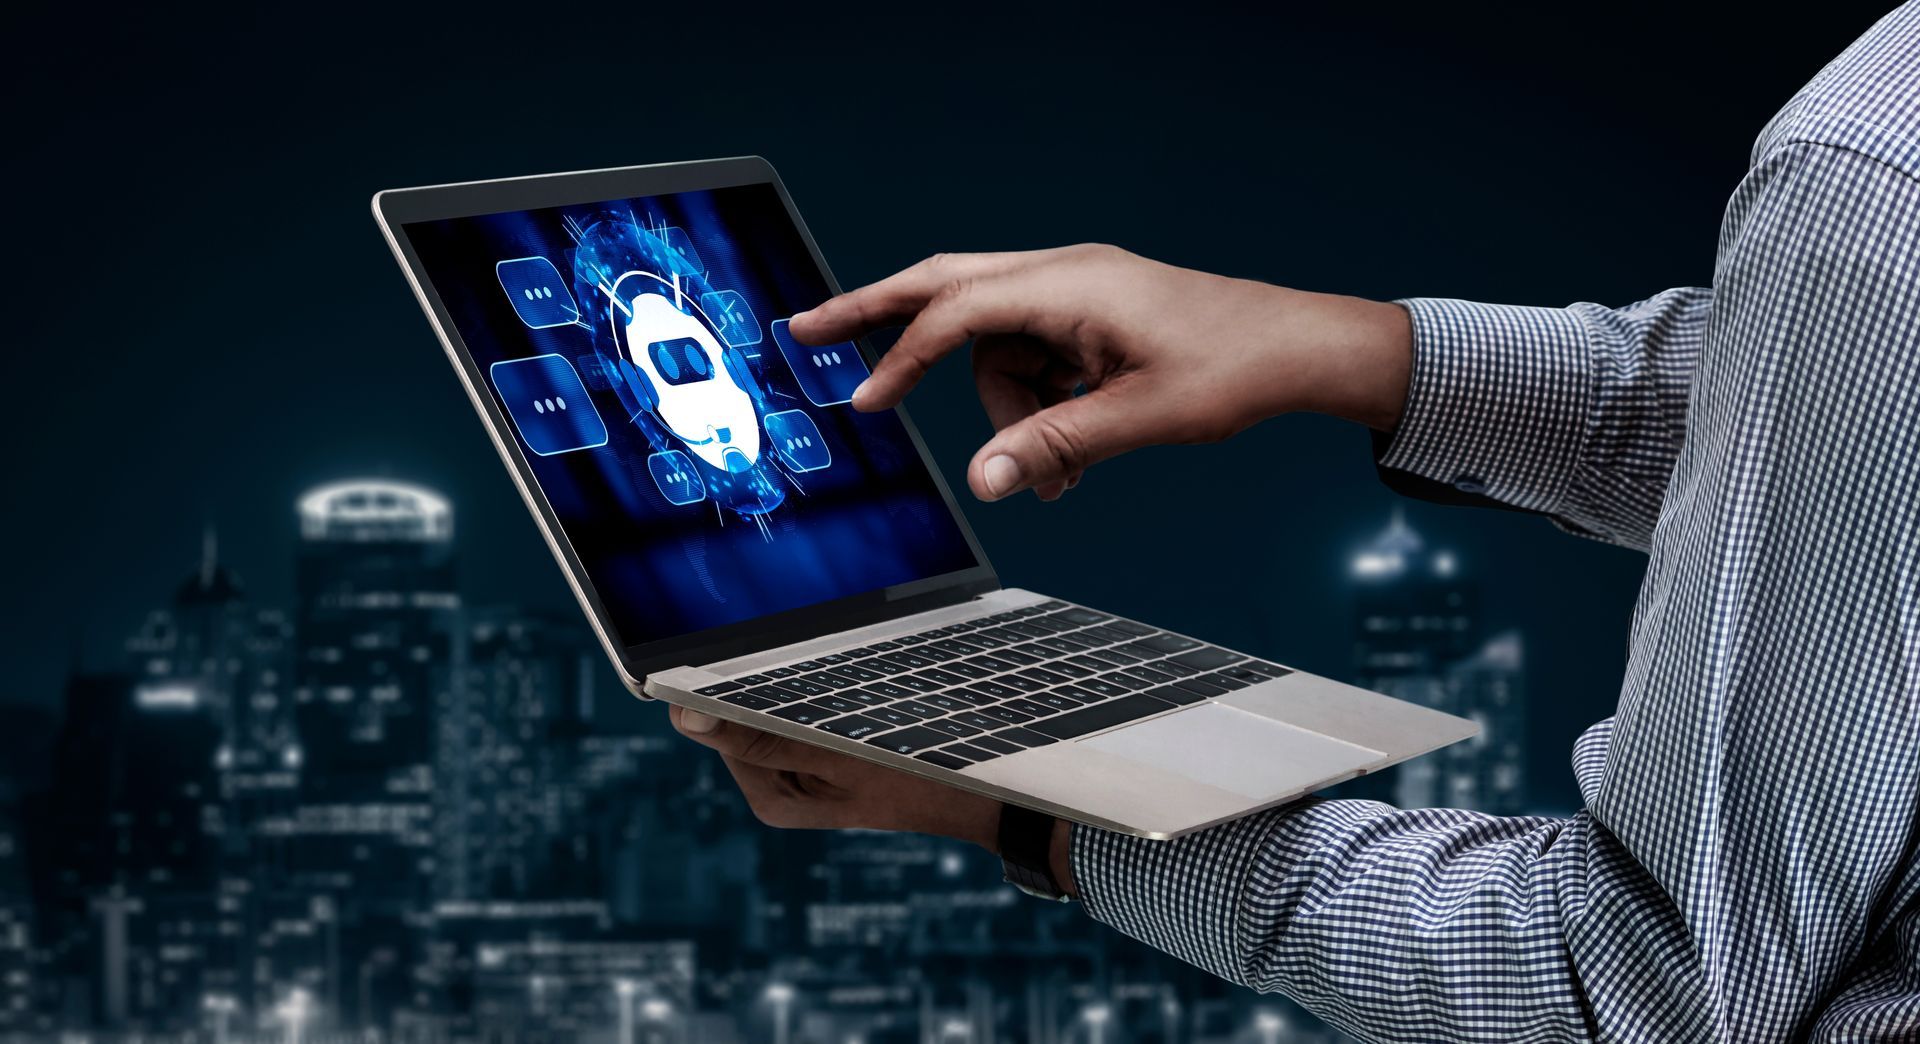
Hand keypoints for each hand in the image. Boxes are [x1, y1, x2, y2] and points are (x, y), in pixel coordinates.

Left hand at [669, 704, 1001, 844]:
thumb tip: (683, 716)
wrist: (972, 797)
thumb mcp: (830, 755)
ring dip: (803, 695)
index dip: (731, 689)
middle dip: (775, 693)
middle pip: (748, 721)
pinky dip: (821, 704)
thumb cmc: (908, 779)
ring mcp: (801, 776)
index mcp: (769, 797)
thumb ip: (758, 737)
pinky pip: (805, 721)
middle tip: (822, 676)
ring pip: (777, 716)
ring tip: (849, 694)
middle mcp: (777, 789)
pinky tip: (856, 698)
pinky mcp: (823, 762)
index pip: (721, 727)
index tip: (746, 647)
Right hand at [788, 244, 1411, 500]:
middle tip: (809, 331)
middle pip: (947, 285)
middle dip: (879, 314)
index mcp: (1069, 284)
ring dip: (1007, 413)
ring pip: (998, 348)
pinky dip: (1037, 406)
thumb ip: (1052, 446)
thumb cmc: (1233, 368)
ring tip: (1054, 477)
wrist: (1301, 348)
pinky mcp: (1093, 318)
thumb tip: (985, 484)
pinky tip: (1071, 456)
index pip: (958, 312)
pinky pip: (1035, 359)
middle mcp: (1064, 275)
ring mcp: (1078, 293)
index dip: (902, 356)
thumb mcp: (1136, 417)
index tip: (866, 402)